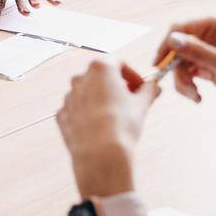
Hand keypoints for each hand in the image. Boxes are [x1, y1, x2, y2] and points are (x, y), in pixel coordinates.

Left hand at [55, 59, 158, 198]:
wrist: (100, 152)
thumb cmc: (122, 125)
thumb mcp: (142, 105)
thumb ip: (148, 91)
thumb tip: (154, 87)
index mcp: (100, 68)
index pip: (119, 63)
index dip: (133, 75)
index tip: (141, 87)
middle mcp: (80, 79)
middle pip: (101, 77)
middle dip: (117, 86)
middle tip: (131, 101)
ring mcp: (68, 97)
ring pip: (88, 94)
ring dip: (101, 100)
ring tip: (116, 117)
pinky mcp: (62, 115)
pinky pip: (77, 110)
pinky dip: (88, 115)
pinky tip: (100, 128)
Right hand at [159, 19, 215, 135]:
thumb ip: (198, 52)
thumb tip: (172, 39)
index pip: (180, 28)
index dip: (167, 45)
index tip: (160, 65)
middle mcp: (209, 35)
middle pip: (176, 47)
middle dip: (176, 68)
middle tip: (185, 86)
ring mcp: (207, 51)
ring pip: (178, 63)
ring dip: (182, 81)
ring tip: (194, 95)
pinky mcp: (205, 66)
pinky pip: (185, 73)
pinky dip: (187, 86)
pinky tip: (197, 96)